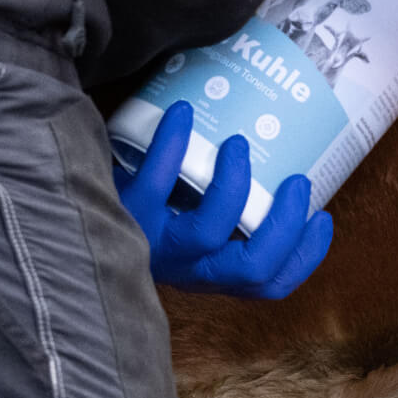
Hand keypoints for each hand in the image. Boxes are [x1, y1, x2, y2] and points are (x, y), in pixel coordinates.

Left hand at [114, 100, 332, 298]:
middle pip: (249, 267)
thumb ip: (234, 209)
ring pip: (205, 232)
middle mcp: (189, 268)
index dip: (304, 256)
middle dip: (283, 224)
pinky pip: (153, 182)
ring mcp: (156, 243)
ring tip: (240, 145)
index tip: (320, 217)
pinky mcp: (126, 212)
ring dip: (234, 186)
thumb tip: (287, 158)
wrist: (77, 211)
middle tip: (296, 181)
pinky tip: (184, 114)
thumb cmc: (151, 209)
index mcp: (214, 273)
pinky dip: (171, 145)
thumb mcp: (197, 221)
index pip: (270, 283)